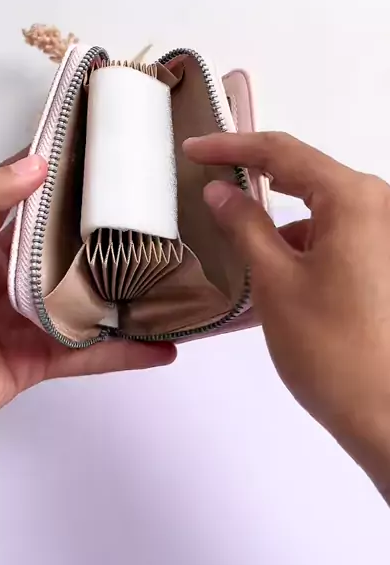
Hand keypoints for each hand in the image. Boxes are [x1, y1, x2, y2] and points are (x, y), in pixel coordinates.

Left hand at [0, 154, 175, 469]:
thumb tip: (32, 165)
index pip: (27, 196)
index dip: (62, 175)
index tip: (105, 157)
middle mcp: (5, 276)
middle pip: (66, 247)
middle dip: (106, 233)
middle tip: (157, 215)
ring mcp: (22, 319)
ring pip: (84, 300)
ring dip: (123, 293)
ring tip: (169, 279)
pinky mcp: (32, 361)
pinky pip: (86, 353)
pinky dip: (123, 352)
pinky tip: (158, 346)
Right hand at [184, 132, 389, 500]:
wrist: (389, 417)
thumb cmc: (331, 350)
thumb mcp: (275, 282)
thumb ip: (244, 225)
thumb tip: (220, 191)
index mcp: (355, 198)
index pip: (282, 152)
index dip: (231, 147)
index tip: (194, 148)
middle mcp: (379, 206)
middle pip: (306, 175)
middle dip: (256, 179)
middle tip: (209, 181)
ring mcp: (387, 236)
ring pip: (321, 210)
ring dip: (281, 223)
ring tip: (235, 243)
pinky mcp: (386, 262)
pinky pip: (338, 237)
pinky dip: (303, 247)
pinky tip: (274, 275)